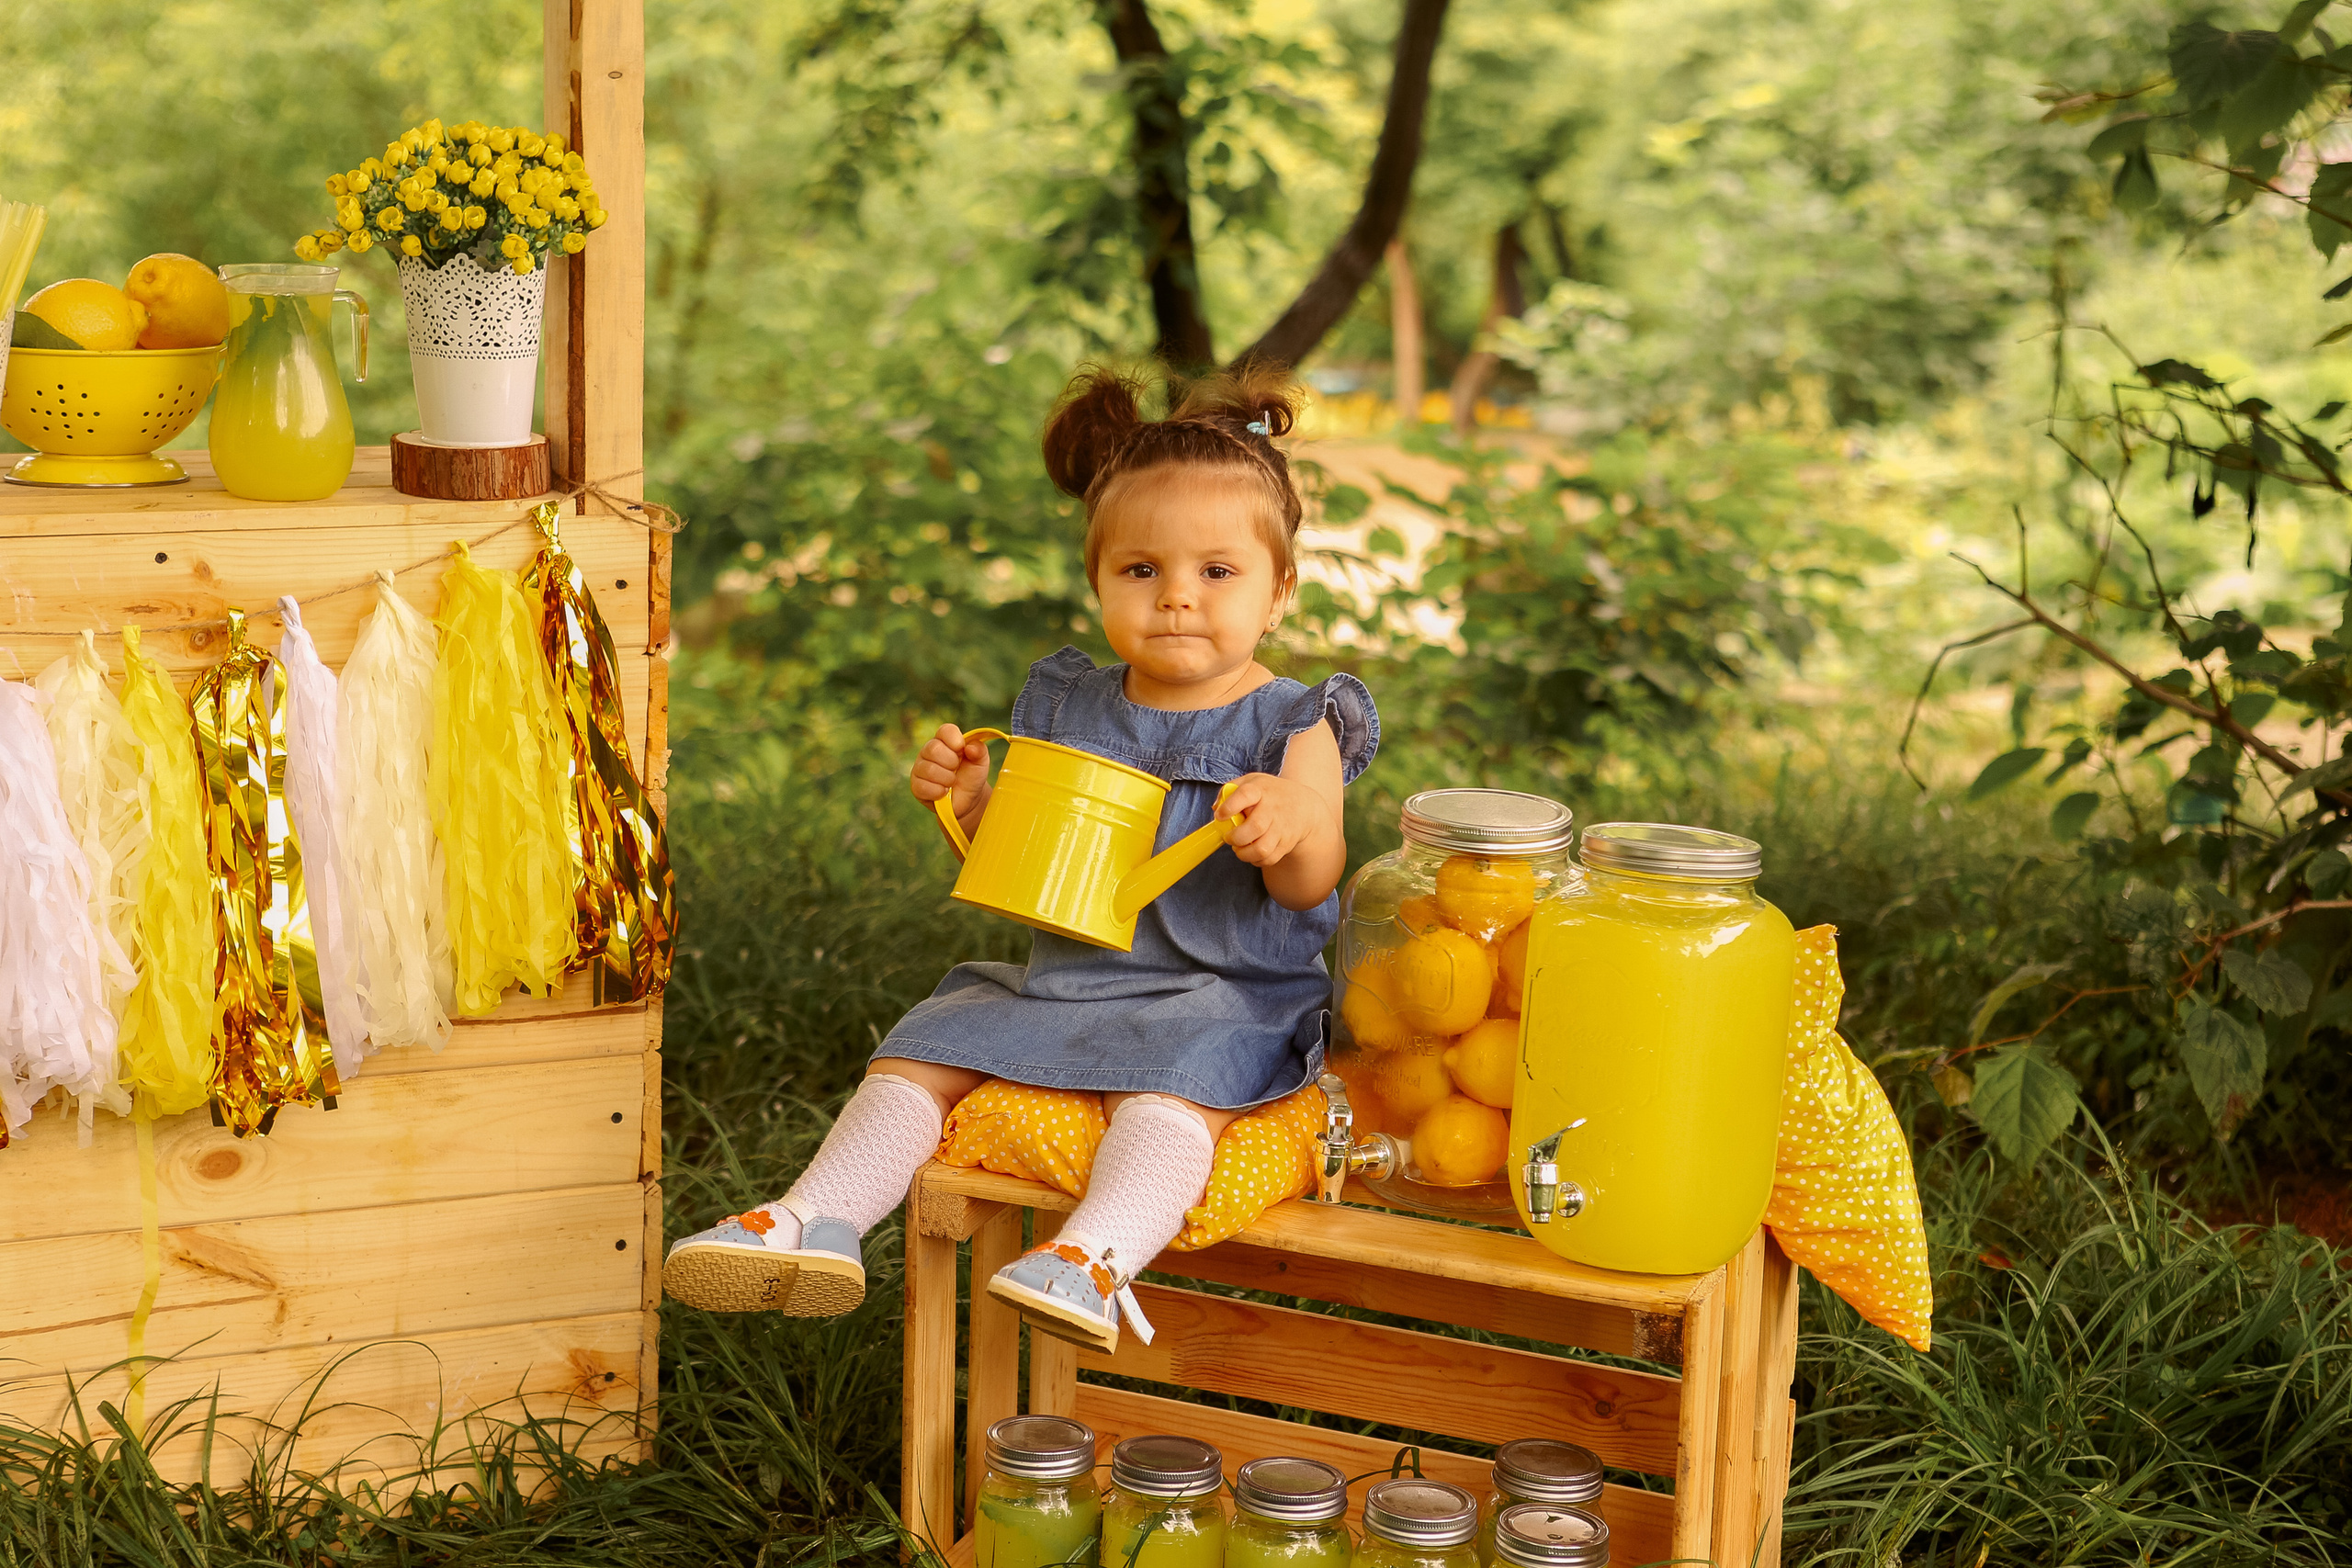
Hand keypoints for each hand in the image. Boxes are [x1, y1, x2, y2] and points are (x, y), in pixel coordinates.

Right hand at [911, 723, 991, 822]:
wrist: (968, 799)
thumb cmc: (971, 776)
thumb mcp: (980, 762)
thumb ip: (979, 751)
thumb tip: (970, 747)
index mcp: (944, 740)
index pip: (945, 730)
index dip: (955, 740)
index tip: (962, 750)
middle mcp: (928, 751)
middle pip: (933, 749)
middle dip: (951, 763)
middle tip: (956, 770)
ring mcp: (920, 768)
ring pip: (929, 769)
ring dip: (947, 779)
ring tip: (952, 782)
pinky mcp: (916, 786)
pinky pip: (923, 786)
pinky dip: (938, 791)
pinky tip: (944, 792)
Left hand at [1217, 771, 1332, 868]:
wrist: (1304, 806)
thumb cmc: (1270, 794)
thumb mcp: (1251, 782)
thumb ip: (1228, 792)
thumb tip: (1216, 808)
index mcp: (1260, 790)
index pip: (1245, 795)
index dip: (1229, 807)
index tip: (1220, 816)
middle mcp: (1273, 809)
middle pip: (1255, 827)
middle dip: (1236, 837)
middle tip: (1229, 837)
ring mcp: (1281, 828)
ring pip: (1262, 849)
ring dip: (1244, 853)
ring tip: (1239, 847)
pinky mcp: (1286, 844)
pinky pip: (1268, 859)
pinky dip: (1255, 860)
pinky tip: (1251, 851)